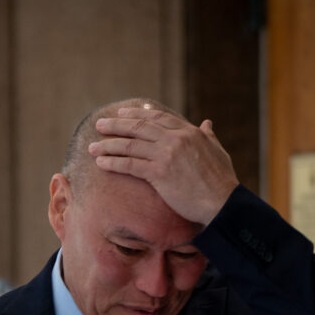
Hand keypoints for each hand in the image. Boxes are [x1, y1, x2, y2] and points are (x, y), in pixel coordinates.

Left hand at [89, 106, 238, 225]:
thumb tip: (207, 123)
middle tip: (100, 124)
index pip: (158, 118)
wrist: (222, 202)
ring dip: (108, 145)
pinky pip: (130, 165)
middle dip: (116, 125)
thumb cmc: (222, 180)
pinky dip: (113, 163)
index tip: (124, 113)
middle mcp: (176, 139)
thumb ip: (208, 136)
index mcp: (189, 132)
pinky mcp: (159, 173)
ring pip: (130, 145)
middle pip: (139, 127)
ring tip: (93, 146)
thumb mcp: (218, 151)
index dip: (138, 114)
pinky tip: (101, 163)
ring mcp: (166, 155)